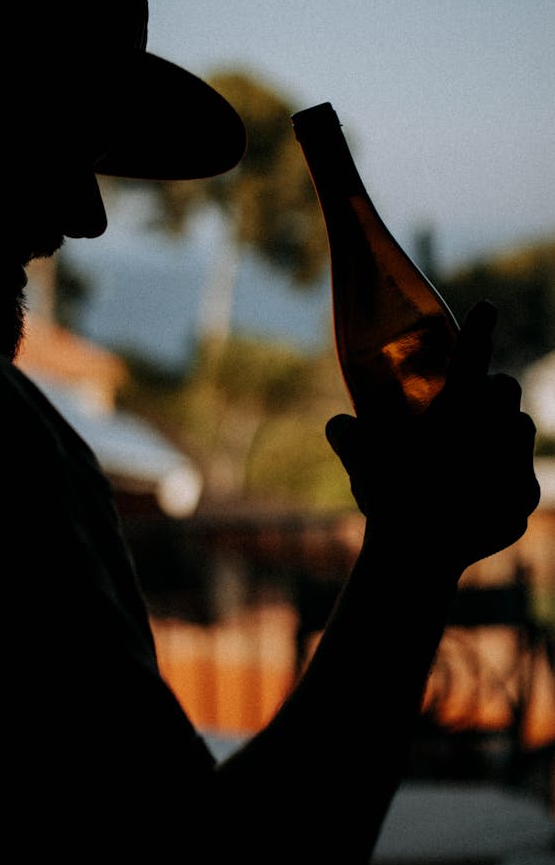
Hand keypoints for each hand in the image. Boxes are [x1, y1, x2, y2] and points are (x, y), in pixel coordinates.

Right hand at [326, 301, 539, 574]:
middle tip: (467, 405)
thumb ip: (346, 430)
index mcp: (457, 407)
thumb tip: (340, 423)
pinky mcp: (525, 501)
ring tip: (474, 449)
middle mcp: (495, 429)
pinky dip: (503, 479)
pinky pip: (520, 478)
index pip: (473, 353)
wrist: (417, 556)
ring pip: (519, 431)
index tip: (488, 309)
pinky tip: (475, 491)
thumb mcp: (356, 453)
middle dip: (491, 389)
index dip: (480, 326)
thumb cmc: (384, 493)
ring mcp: (516, 466)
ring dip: (501, 432)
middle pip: (507, 388)